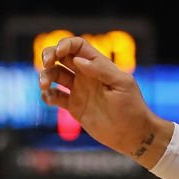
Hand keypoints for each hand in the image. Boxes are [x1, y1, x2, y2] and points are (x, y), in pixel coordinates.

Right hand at [38, 36, 170, 166]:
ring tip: (44, 85)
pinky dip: (47, 95)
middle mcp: (86, 76)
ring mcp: (79, 90)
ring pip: (54, 75)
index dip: (65, 44)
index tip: (59, 53)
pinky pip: (54, 96)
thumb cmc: (133, 108)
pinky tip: (49, 98)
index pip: (77, 46)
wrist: (133, 134)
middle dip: (49, 55)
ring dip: (44, 76)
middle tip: (47, 63)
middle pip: (61, 56)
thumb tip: (78, 60)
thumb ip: (101, 70)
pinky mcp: (74, 106)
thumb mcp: (122, 84)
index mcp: (99, 66)